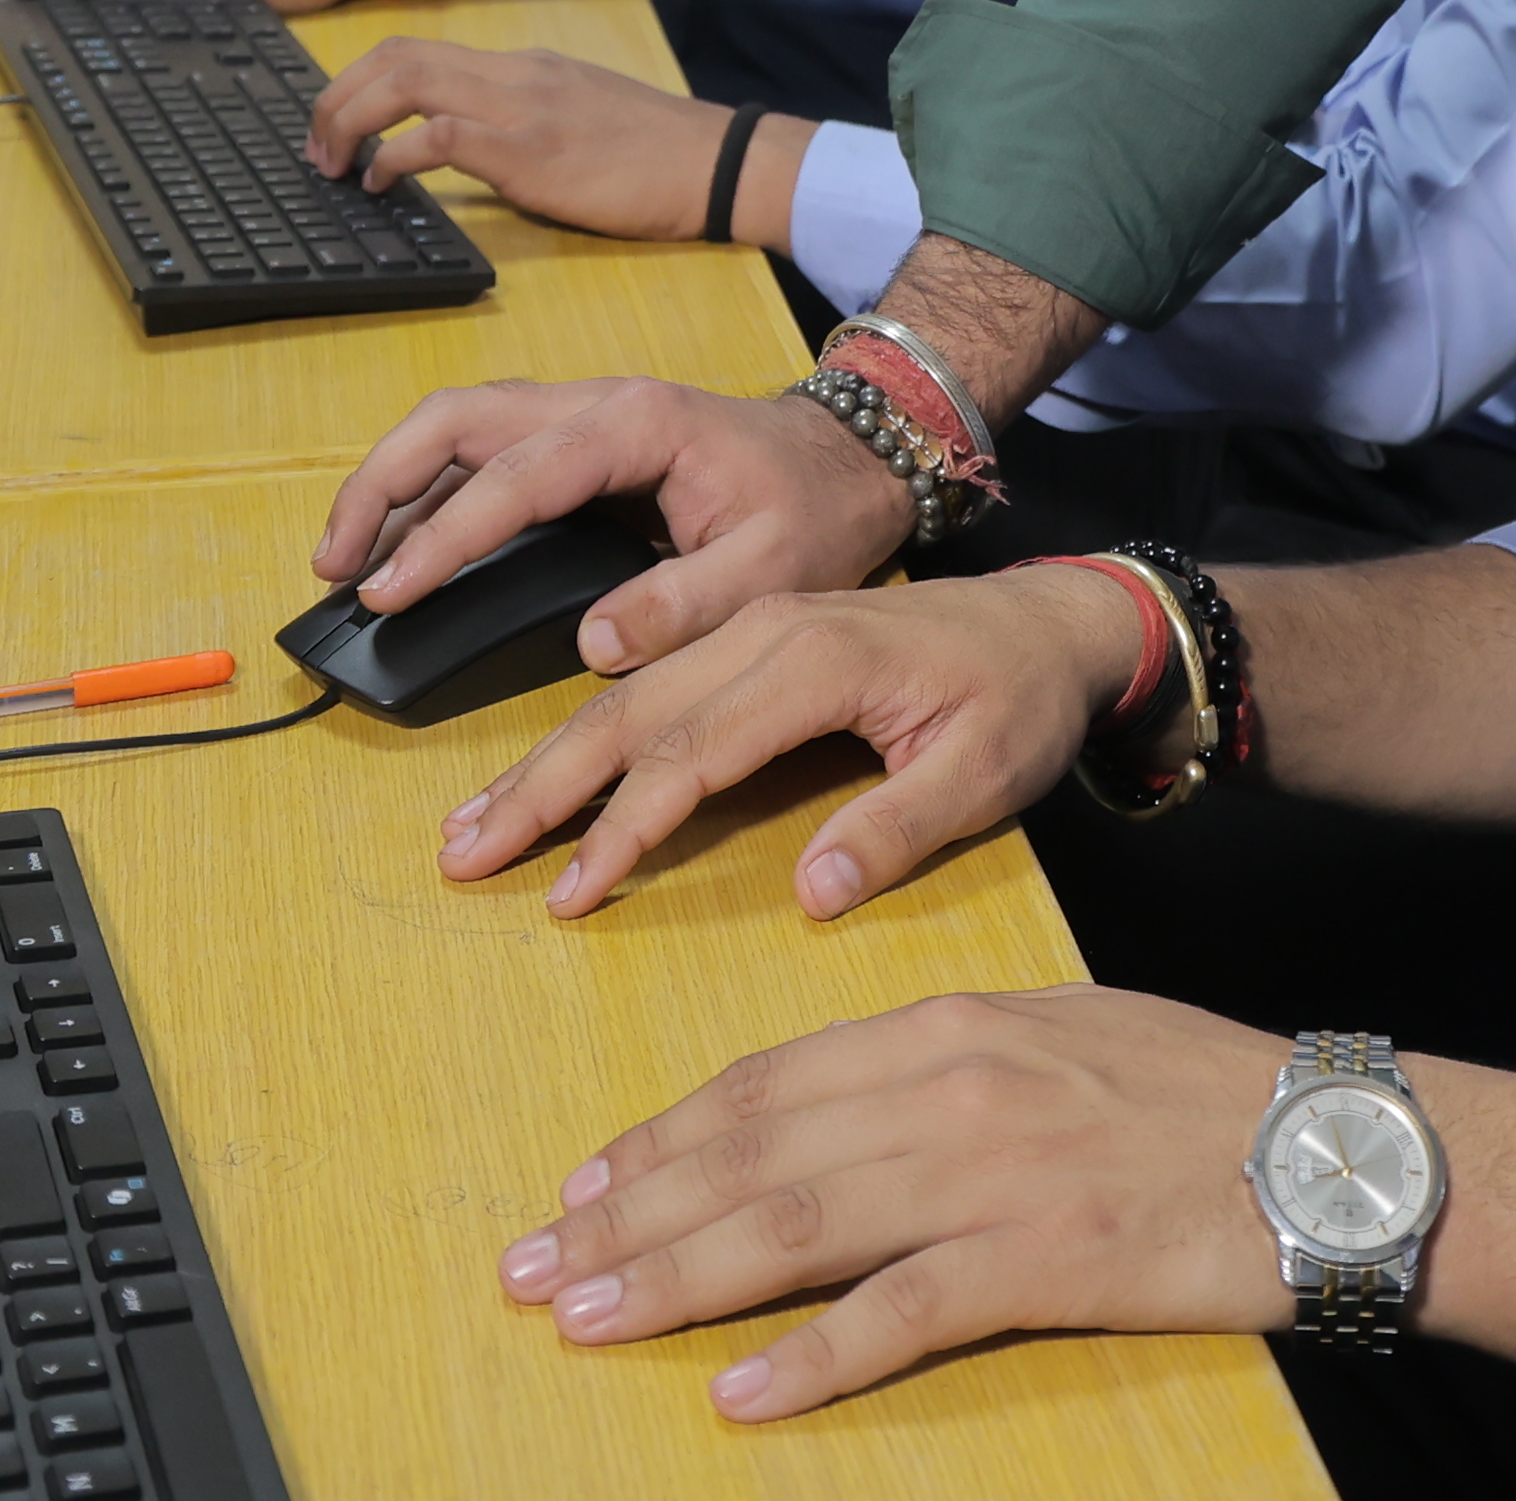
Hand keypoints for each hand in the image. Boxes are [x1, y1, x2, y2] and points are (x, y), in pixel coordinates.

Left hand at [309, 42, 779, 240]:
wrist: (715, 162)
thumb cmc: (655, 154)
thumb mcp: (577, 117)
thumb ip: (521, 120)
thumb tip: (465, 147)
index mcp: (521, 66)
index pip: (418, 48)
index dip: (359, 79)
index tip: (336, 121)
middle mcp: (512, 73)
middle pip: (395, 55)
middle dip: (336, 96)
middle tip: (315, 145)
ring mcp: (519, 106)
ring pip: (405, 81)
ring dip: (351, 119)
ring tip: (333, 163)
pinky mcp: (529, 151)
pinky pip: (439, 136)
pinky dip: (395, 157)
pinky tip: (383, 185)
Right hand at [313, 376, 912, 672]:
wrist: (853, 461)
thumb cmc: (816, 509)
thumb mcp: (773, 570)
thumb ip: (686, 605)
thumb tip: (592, 643)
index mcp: (637, 425)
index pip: (515, 472)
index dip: (443, 532)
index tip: (388, 588)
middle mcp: (596, 404)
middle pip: (455, 419)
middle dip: (381, 484)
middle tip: (333, 566)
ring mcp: (581, 417)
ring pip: (457, 426)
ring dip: (391, 484)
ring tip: (341, 562)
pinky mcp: (577, 443)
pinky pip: (482, 451)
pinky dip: (426, 491)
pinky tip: (400, 547)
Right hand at [441, 564, 1129, 919]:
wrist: (1054, 620)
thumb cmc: (1023, 699)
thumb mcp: (989, 771)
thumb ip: (899, 827)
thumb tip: (812, 894)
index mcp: (820, 658)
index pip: (696, 750)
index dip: (626, 826)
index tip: (568, 894)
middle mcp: (769, 632)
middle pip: (630, 712)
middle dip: (542, 788)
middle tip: (462, 856)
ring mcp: (754, 628)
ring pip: (627, 695)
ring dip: (544, 761)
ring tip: (471, 825)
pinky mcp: (752, 636)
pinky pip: (652, 683)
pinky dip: (587, 733)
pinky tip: (542, 774)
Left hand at [501, 987, 1293, 1421]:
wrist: (1341, 1144)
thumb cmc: (1208, 1095)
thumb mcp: (1063, 1038)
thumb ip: (949, 1066)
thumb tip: (848, 1109)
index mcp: (952, 1025)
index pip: (768, 1079)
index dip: (663, 1136)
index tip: (584, 1182)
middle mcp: (956, 1085)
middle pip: (753, 1149)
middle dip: (628, 1210)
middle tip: (533, 1262)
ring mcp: (998, 1174)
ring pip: (797, 1223)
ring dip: (675, 1276)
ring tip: (584, 1317)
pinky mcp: (1048, 1262)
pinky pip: (902, 1314)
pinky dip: (809, 1355)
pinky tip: (736, 1391)